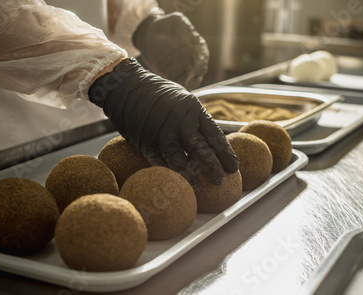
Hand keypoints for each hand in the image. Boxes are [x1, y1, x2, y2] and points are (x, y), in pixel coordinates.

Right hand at [88, 58, 237, 191]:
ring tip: (198, 189)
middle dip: (212, 167)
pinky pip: (157, 160)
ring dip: (189, 175)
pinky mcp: (145, 140)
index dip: (225, 153)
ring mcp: (162, 131)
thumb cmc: (159, 95)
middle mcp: (180, 121)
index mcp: (194, 110)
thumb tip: (211, 141)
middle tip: (220, 181)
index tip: (234, 168)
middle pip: (200, 148)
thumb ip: (196, 120)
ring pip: (179, 158)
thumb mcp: (184, 100)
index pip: (214, 135)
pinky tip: (174, 183)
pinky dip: (167, 172)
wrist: (128, 86)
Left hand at [132, 12, 208, 89]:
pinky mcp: (172, 75)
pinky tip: (178, 90)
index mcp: (196, 45)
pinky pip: (178, 82)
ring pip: (191, 78)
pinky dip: (179, 87)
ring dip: (191, 84)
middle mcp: (192, 58)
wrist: (148, 35)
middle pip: (199, 70)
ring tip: (188, 88)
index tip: (199, 69)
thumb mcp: (176, 21)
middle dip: (197, 77)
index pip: (202, 55)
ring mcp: (183, 68)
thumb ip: (186, 29)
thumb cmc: (164, 25)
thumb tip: (195, 41)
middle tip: (193, 82)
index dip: (202, 63)